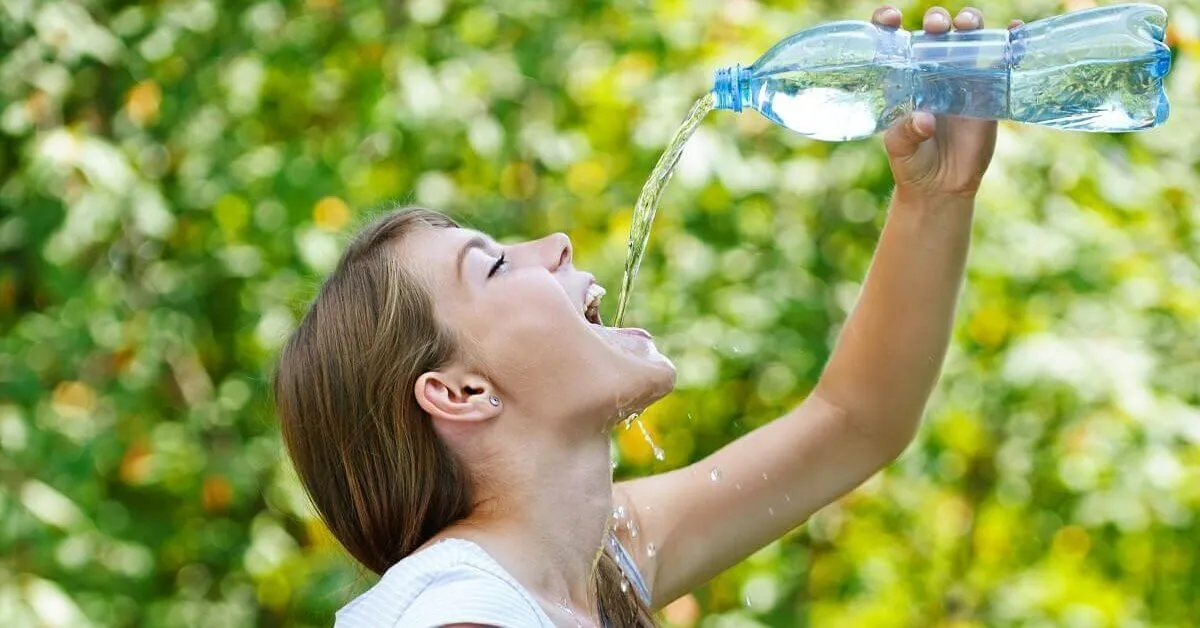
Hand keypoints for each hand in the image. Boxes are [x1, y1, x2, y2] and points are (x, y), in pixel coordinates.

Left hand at [871, 6, 1023, 199]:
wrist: (942, 186)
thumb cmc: (912, 163)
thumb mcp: (900, 149)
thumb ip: (907, 132)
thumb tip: (925, 119)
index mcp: (903, 78)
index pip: (893, 41)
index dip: (889, 23)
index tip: (892, 19)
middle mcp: (931, 71)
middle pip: (935, 32)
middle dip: (936, 20)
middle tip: (936, 27)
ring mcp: (961, 77)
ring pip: (967, 38)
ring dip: (970, 23)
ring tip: (969, 25)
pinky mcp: (987, 91)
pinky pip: (1000, 61)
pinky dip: (1010, 40)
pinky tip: (1016, 29)